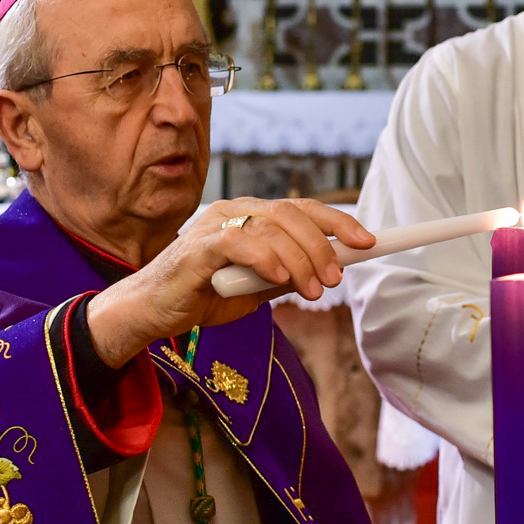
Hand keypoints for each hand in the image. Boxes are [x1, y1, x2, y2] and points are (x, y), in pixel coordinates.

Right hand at [84, 198, 374, 366]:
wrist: (155, 313)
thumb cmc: (205, 296)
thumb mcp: (258, 287)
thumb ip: (289, 273)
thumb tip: (333, 268)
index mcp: (252, 218)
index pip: (303, 209)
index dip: (338, 222)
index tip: (368, 241)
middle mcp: (234, 213)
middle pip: (291, 214)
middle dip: (322, 245)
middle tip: (336, 278)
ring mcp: (214, 225)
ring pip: (270, 228)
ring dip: (300, 259)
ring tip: (313, 290)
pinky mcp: (197, 247)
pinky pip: (237, 242)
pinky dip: (264, 257)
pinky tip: (280, 277)